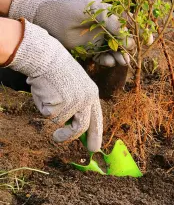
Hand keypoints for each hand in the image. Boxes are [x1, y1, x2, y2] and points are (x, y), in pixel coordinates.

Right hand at [5, 19, 102, 151]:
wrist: (49, 57)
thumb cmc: (59, 72)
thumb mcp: (76, 87)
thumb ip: (77, 105)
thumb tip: (74, 127)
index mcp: (92, 94)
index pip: (97, 119)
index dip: (95, 134)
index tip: (94, 148)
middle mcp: (87, 99)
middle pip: (82, 127)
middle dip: (69, 136)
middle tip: (57, 138)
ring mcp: (74, 102)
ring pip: (61, 121)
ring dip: (52, 113)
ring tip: (49, 96)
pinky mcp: (61, 103)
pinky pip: (49, 114)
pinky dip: (44, 106)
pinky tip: (46, 92)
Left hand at [9, 0, 133, 66]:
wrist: (47, 15)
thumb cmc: (70, 8)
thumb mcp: (94, 11)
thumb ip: (112, 23)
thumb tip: (130, 40)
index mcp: (110, 14)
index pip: (130, 23)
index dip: (140, 32)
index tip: (148, 40)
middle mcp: (107, 27)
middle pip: (124, 39)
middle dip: (130, 48)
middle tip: (130, 56)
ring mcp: (99, 38)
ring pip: (115, 50)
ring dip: (120, 56)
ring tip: (122, 62)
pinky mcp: (90, 48)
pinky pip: (102, 56)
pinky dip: (107, 60)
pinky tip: (108, 62)